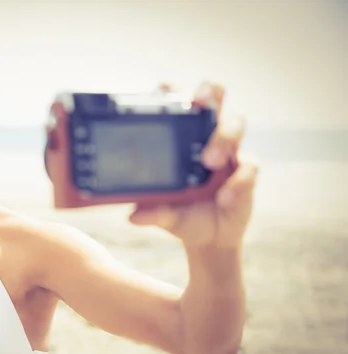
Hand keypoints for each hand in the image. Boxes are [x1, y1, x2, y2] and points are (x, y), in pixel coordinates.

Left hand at [129, 82, 258, 248]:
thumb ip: (153, 212)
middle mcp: (207, 137)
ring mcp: (230, 151)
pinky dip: (238, 181)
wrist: (209, 238)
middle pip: (215, 99)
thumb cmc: (182, 215)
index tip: (163, 86)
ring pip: (236, 123)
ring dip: (223, 138)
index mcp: (183, 139)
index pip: (181, 106)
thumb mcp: (165, 214)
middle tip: (200, 102)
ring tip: (209, 162)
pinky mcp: (247, 171)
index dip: (174, 91)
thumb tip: (132, 217)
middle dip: (209, 93)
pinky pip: (249, 166)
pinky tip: (225, 197)